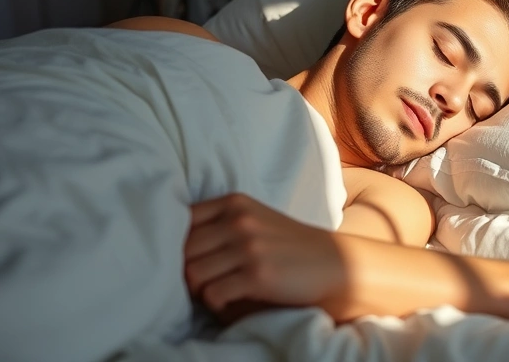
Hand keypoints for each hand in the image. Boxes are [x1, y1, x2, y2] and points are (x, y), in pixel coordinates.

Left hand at [183, 193, 344, 323]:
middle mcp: (239, 220)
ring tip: (215, 293)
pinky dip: (216, 305)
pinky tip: (229, 304)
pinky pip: (213, 295)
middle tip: (202, 284)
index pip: (182, 219)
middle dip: (185, 272)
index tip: (189, 259)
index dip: (176, 244)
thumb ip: (221, 223)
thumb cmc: (289, 246)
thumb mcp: (255, 219)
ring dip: (199, 291)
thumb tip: (174, 246)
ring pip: (193, 274)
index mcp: (235, 202)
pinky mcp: (257, 275)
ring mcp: (249, 247)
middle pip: (183, 250)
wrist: (334, 263)